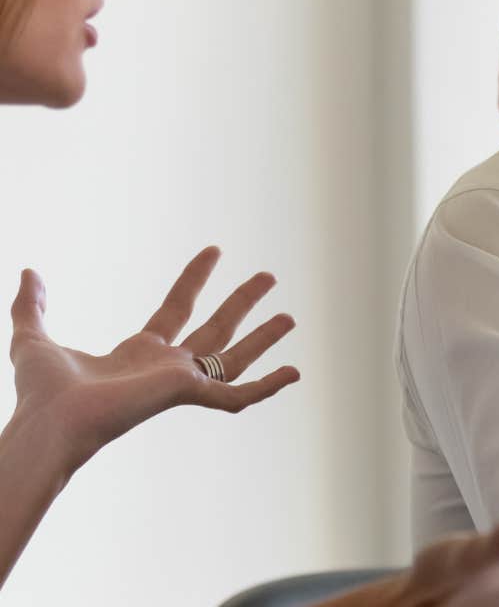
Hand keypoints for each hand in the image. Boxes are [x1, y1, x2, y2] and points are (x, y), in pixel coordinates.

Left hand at [7, 246, 298, 474]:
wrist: (49, 423)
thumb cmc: (40, 393)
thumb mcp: (32, 337)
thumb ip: (31, 305)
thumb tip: (28, 272)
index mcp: (139, 354)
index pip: (176, 309)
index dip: (194, 278)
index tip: (214, 250)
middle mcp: (166, 368)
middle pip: (216, 329)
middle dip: (243, 303)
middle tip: (269, 276)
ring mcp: (181, 383)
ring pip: (234, 359)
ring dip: (263, 338)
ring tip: (290, 317)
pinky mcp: (189, 395)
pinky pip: (237, 395)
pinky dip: (269, 386)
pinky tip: (295, 372)